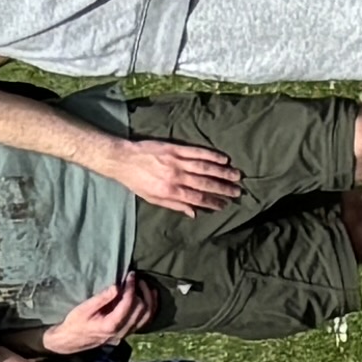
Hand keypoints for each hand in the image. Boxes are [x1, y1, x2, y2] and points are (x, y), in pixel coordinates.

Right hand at [35, 280, 158, 357]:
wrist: (70, 341)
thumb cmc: (75, 323)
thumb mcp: (84, 309)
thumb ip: (102, 298)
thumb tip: (117, 286)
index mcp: (111, 325)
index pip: (129, 303)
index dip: (131, 287)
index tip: (130, 275)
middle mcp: (122, 331)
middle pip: (142, 309)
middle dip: (141, 291)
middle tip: (136, 278)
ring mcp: (126, 333)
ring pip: (147, 316)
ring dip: (149, 298)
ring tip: (144, 285)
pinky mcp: (127, 332)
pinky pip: (145, 320)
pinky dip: (151, 307)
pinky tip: (151, 296)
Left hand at [103, 133, 239, 214]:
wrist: (123, 160)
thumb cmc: (137, 182)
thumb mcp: (152, 198)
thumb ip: (175, 205)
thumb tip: (194, 213)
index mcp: (170, 191)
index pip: (197, 198)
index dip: (213, 202)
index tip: (225, 205)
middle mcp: (176, 177)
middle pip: (205, 184)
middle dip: (223, 188)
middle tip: (238, 191)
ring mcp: (177, 161)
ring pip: (205, 167)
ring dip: (222, 172)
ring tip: (236, 176)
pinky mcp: (176, 148)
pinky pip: (197, 152)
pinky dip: (212, 155)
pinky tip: (224, 159)